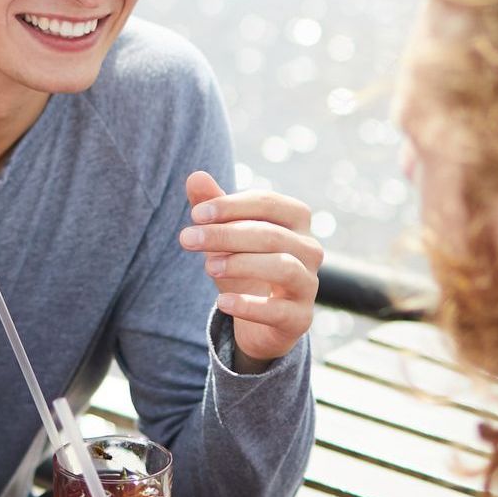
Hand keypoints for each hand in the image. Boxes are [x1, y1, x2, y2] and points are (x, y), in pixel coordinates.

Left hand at [179, 169, 322, 367]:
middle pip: (271, 234)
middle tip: (187, 239)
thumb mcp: (225, 237)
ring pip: (283, 267)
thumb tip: (195, 175)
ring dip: (241, 263)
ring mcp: (309, 285)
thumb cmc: (245, 267)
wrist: (260, 320)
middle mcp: (310, 250)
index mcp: (296, 221)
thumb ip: (213, 207)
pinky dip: (250, 305)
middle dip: (226, 235)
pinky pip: (279, 310)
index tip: (195, 214)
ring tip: (207, 267)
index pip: (268, 203)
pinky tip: (223, 302)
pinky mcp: (300, 318)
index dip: (231, 206)